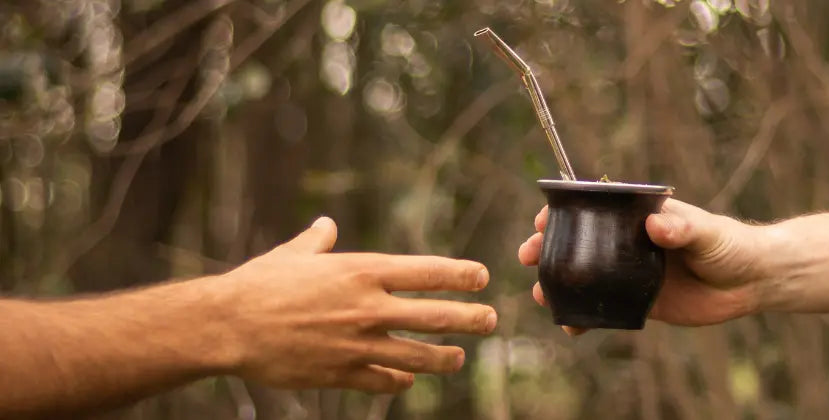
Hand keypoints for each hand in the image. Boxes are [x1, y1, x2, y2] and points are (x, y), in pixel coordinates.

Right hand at [207, 217, 496, 392]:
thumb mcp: (294, 254)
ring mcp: (358, 344)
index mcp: (361, 271)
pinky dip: (399, 380)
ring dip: (444, 358)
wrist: (227, 325)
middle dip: (470, 319)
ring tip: (458, 357)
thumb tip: (325, 226)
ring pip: (418, 355)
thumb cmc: (260, 283)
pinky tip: (407, 379)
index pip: (427, 272)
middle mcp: (368, 307)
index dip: (460, 276)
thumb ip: (318, 241)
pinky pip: (383, 380)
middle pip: (436, 316)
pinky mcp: (341, 373)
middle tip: (490, 320)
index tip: (481, 277)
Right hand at [517, 199, 766, 334]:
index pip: (595, 208)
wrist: (750, 281)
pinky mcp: (640, 302)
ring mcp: (631, 272)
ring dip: (560, 284)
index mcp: (640, 217)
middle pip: (580, 242)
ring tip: (542, 294)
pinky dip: (586, 318)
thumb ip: (682, 228)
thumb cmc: (730, 244)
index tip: (542, 218)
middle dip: (549, 248)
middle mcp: (629, 243)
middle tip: (528, 256)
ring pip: (586, 277)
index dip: (564, 211)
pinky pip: (606, 309)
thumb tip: (657, 226)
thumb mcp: (707, 232)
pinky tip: (570, 327)